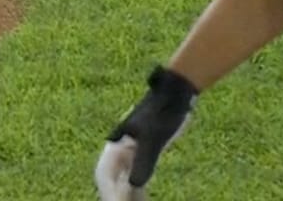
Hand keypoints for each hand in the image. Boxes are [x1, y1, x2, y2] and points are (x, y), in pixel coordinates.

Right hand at [94, 66, 197, 200]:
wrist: (175, 93)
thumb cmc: (163, 113)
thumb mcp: (154, 139)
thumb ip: (143, 162)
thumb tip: (134, 186)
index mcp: (115, 146)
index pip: (106, 177)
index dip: (109, 196)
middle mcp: (119, 152)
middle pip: (113, 183)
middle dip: (116, 198)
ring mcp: (130, 155)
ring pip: (124, 184)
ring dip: (126, 198)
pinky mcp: (143, 156)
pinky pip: (137, 180)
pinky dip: (138, 194)